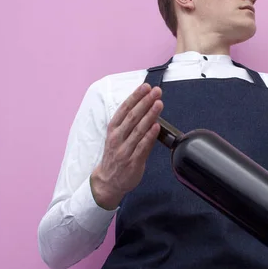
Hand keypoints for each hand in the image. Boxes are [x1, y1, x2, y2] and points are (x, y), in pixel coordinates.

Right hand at [90, 83, 162, 209]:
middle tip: (156, 91)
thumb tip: (147, 108)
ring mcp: (124, 150)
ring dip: (150, 115)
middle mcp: (117, 138)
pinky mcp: (133, 162)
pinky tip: (157, 126)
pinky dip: (150, 136)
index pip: (124, 109)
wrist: (108, 181)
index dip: (135, 97)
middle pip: (132, 117)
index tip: (145, 87)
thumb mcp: (117, 137)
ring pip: (138, 130)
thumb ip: (130, 124)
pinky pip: (142, 147)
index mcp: (113, 129)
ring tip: (159, 104)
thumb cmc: (115, 156)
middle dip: (145, 102)